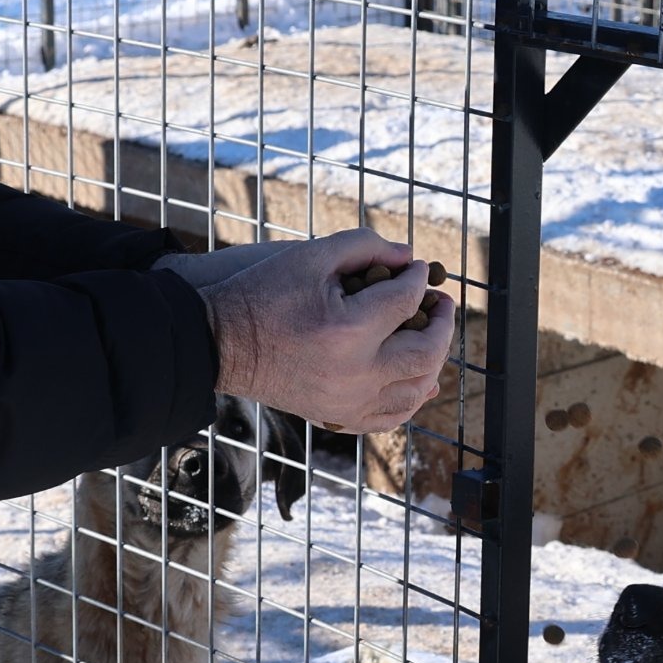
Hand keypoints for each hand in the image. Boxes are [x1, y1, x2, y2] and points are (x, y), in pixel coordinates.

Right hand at [165, 231, 452, 434]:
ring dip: (434, 359)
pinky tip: (416, 377)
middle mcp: (356, 372)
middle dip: (442, 321)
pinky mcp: (338, 417)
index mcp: (349, 329)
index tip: (418, 270)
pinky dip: (412, 396)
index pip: (407, 299)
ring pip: (416, 388)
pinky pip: (392, 416)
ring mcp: (349, 401)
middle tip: (440, 302)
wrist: (221, 344)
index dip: (419, 280)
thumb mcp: (309, 256)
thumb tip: (408, 257)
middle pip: (426, 350)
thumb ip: (364, 246)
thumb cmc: (262, 295)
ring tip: (431, 334)